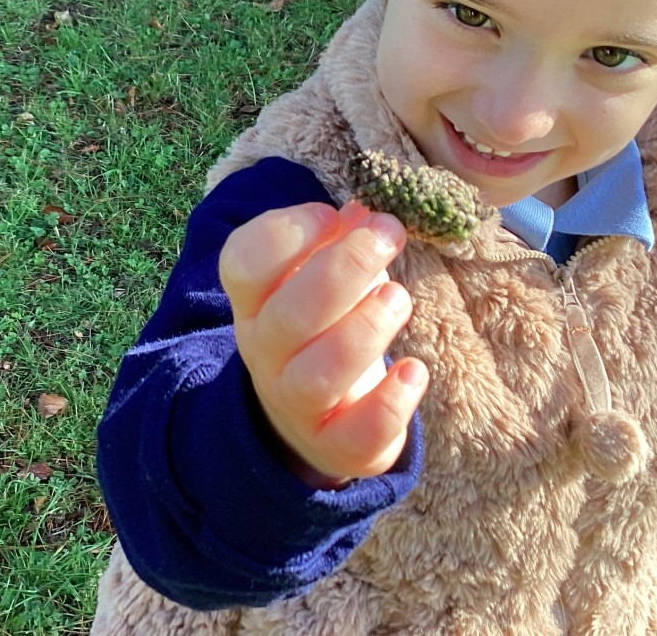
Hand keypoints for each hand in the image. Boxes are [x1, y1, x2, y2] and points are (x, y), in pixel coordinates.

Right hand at [220, 200, 428, 487]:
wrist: (315, 417)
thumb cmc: (323, 326)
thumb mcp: (321, 278)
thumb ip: (341, 242)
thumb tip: (370, 212)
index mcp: (255, 302)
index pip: (243, 265)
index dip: (287, 234)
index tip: (333, 215)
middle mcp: (267, 352)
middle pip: (289, 315)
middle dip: (345, 268)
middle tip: (389, 234)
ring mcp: (297, 403)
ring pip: (318, 375)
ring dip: (364, 329)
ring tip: (398, 298)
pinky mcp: (337, 444)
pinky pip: (355, 435)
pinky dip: (389, 402)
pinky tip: (413, 371)